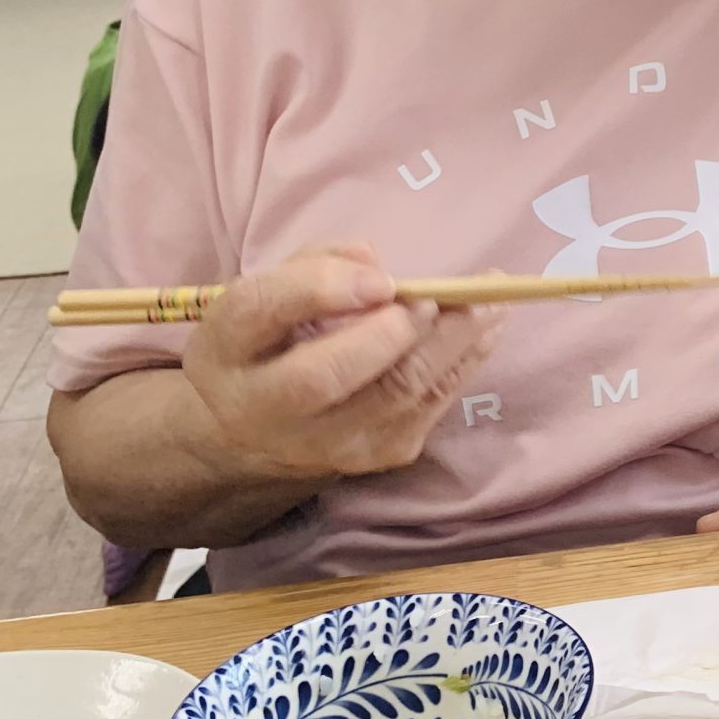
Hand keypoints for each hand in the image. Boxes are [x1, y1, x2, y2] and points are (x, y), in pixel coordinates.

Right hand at [184, 243, 504, 480]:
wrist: (254, 429)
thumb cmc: (273, 338)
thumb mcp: (271, 289)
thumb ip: (317, 263)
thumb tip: (375, 264)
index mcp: (227, 345)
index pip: (261, 310)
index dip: (322, 288)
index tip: (380, 279)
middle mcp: (264, 404)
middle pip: (328, 374)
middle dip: (393, 331)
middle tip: (440, 297)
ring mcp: (322, 441)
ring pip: (395, 393)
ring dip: (452, 341)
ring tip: (490, 301)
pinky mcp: (374, 455)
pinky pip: (429, 406)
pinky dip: (465, 361)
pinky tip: (487, 327)